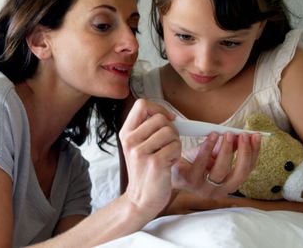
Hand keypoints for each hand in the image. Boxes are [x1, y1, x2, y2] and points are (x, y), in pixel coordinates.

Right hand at [120, 99, 181, 217]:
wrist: (141, 199)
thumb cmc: (144, 172)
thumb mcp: (137, 146)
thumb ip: (146, 129)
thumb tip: (166, 114)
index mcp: (126, 133)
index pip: (142, 104)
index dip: (158, 108)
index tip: (166, 120)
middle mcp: (130, 140)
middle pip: (160, 118)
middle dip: (171, 129)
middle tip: (168, 144)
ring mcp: (141, 152)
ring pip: (170, 132)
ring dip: (175, 143)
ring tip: (167, 155)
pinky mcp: (154, 162)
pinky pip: (175, 146)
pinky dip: (176, 154)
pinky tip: (168, 163)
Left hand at [171, 132, 260, 198]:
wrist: (170, 169)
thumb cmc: (194, 162)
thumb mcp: (215, 155)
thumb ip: (229, 147)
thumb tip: (244, 135)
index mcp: (229, 185)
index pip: (247, 170)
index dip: (254, 153)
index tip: (255, 136)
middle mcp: (219, 191)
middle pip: (238, 175)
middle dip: (243, 153)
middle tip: (242, 135)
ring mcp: (203, 189)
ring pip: (220, 171)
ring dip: (226, 149)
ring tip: (227, 134)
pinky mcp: (188, 182)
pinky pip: (201, 164)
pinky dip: (208, 148)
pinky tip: (211, 136)